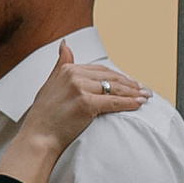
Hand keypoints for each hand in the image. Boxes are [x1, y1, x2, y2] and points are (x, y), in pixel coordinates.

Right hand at [8, 51, 149, 182]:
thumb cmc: (44, 115)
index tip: (130, 82)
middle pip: (110, 77)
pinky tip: (138, 104)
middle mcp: (73, 75)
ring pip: (114, 88)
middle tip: (144, 90)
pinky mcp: (86, 103)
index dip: (118, 77)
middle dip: (130, 84)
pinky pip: (113, 102)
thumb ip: (61, 64)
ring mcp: (80, 88)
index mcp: (67, 69)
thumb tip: (65, 45)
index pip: (100, 70)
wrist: (38, 137)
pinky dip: (128, 103)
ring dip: (133, 93)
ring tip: (145, 97)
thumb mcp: (50, 83)